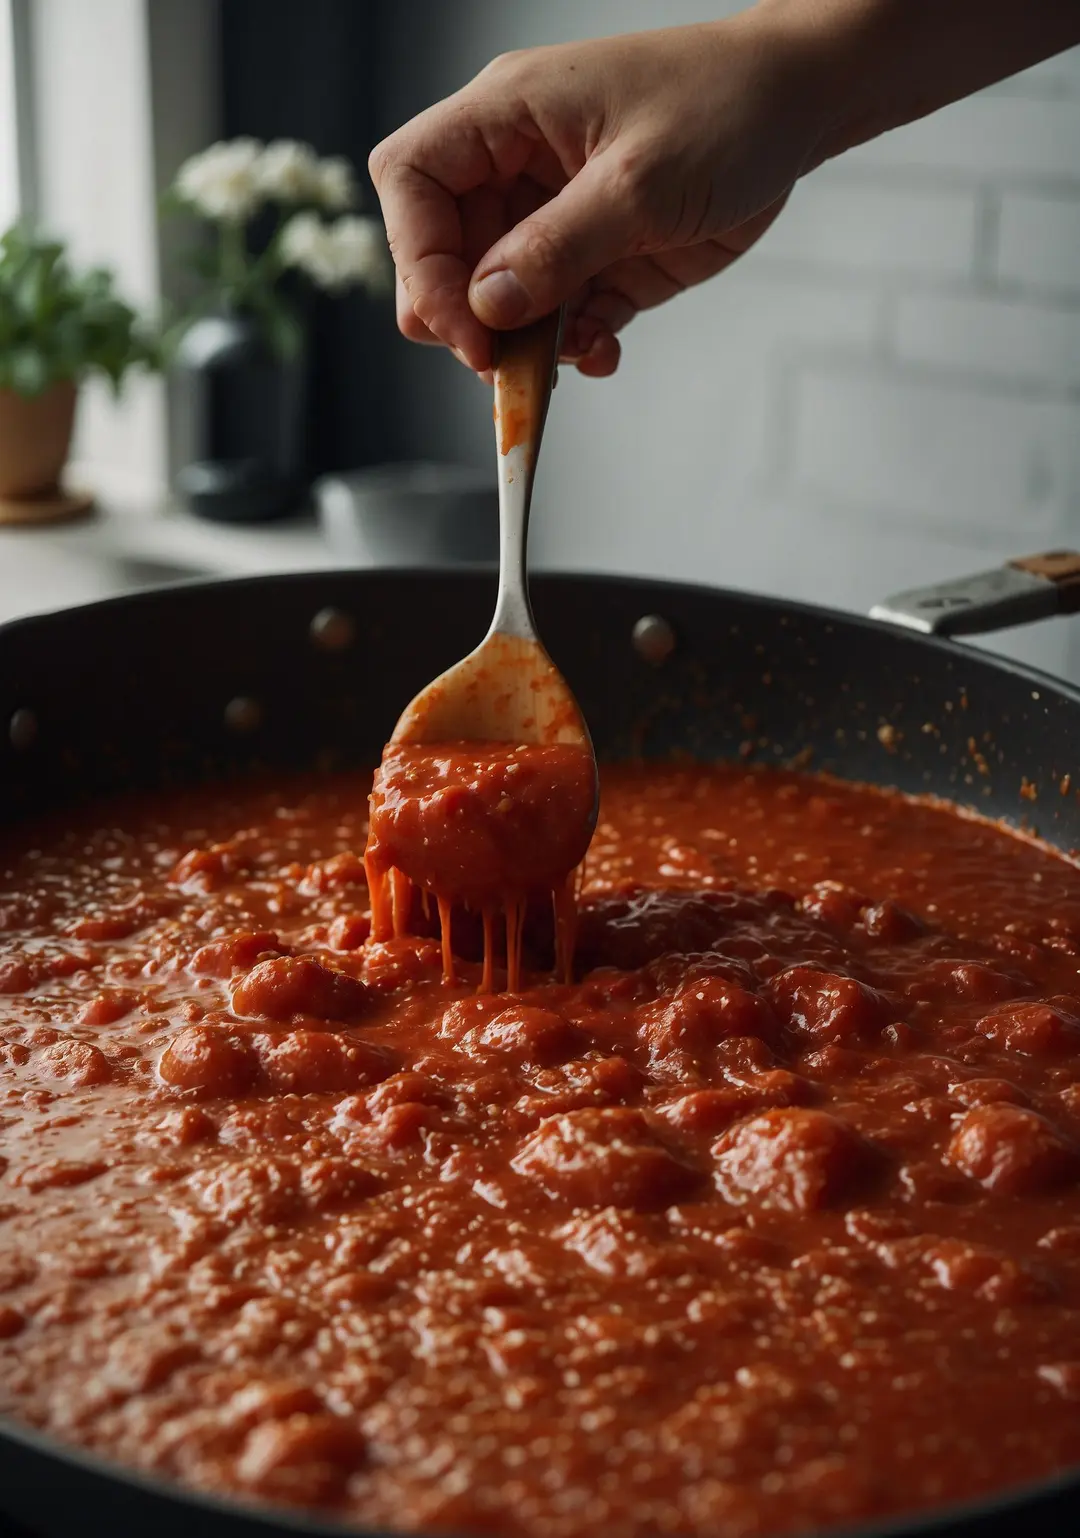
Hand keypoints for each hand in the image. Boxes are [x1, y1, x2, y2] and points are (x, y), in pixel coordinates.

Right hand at [369, 8, 829, 376]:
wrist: (800, 109)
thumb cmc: (727, 106)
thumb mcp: (640, 182)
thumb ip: (558, 247)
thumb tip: (489, 305)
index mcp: (507, 116)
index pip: (413, 181)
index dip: (419, 256)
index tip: (463, 321)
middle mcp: (518, 167)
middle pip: (442, 252)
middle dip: (465, 315)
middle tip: (504, 361)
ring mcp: (554, 217)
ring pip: (498, 298)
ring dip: (521, 345)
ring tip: (567, 359)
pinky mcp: (596, 258)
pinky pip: (557, 317)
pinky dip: (570, 347)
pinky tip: (600, 353)